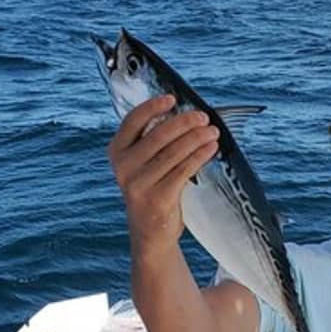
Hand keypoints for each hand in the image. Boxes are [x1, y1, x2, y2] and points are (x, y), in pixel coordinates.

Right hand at [107, 95, 219, 254]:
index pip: (132, 121)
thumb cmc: (153, 188)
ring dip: (197, 138)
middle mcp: (123, 167)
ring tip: (213, 131)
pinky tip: (211, 148)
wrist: (150, 232)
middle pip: (158, 135)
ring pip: (174, 152)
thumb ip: (154, 141)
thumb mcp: (144, 164)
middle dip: (185, 123)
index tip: (172, 99)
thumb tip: (186, 114)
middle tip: (204, 117)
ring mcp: (138, 184)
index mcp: (117, 152)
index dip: (152, 107)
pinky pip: (184, 170)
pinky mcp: (157, 199)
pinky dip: (200, 155)